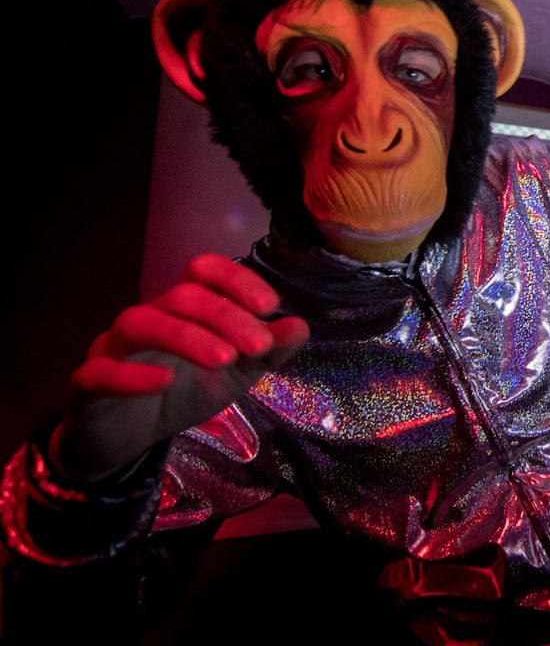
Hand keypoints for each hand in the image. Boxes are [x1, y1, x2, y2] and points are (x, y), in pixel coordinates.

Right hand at [51, 254, 309, 482]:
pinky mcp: (88, 383)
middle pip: (182, 297)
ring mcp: (113, 347)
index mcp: (182, 309)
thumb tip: (300, 326)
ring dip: (188, 337)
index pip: (204, 272)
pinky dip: (135, 375)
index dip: (236, 281)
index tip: (271, 305)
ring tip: (225, 359)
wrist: (125, 438)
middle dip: (226, 316)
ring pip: (143, 323)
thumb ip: (265, 352)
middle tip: (259, 345)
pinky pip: (105, 372)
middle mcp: (148, 317)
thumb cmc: (181, 393)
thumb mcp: (233, 376)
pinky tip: (166, 381)